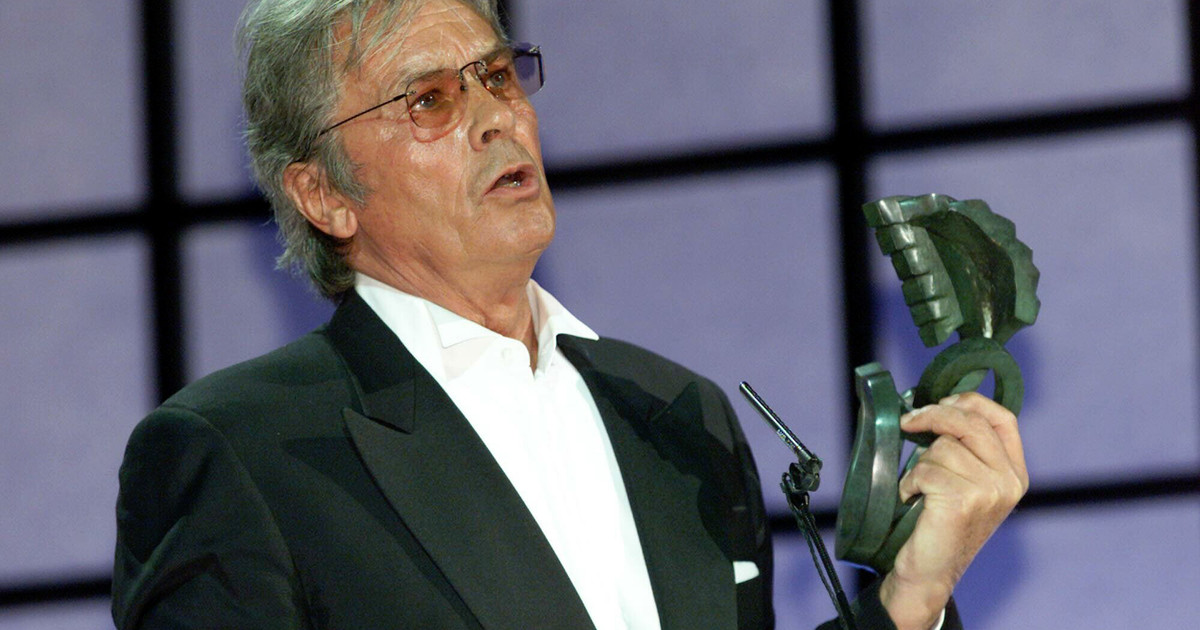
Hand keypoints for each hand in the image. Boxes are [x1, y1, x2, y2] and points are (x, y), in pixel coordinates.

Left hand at [879, 392, 1028, 629]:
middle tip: (907, 421)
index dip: (969, 401)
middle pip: (970, 423)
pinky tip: (912, 499)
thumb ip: (964, 447)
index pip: (1002, 418)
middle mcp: (1009, 481)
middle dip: (933, 415)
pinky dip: (909, 482)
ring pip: (942, 447)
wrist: (930, 570)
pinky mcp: (963, 501)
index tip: (941, 400)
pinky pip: (925, 469)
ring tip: (919, 488)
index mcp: (1015, 472)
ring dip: (919, 463)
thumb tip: (933, 405)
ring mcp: (990, 492)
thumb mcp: (964, 480)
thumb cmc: (939, 520)